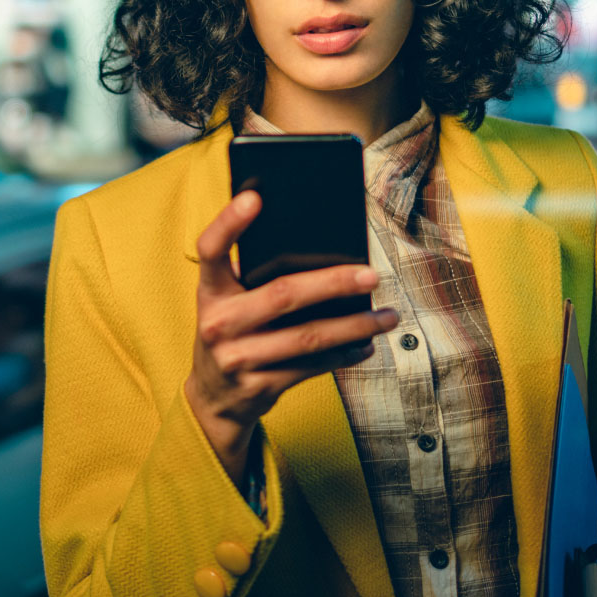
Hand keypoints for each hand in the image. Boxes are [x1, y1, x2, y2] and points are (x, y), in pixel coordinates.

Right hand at [184, 189, 398, 483]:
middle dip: (333, 284)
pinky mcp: (259, 387)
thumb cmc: (233, 332)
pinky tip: (366, 344)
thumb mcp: (229, 302)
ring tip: (387, 316)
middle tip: (371, 275)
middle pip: (282, 295)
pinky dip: (344, 354)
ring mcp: (237, 359)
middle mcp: (218, 323)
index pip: (211, 249)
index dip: (228, 222)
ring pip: (307, 337)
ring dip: (354, 326)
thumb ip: (256, 278)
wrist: (213, 399)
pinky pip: (311, 366)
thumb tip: (322, 249)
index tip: (254, 197)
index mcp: (210, 291)